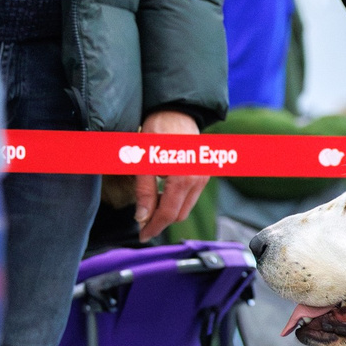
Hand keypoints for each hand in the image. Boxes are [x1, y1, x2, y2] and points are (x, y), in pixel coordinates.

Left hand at [135, 110, 206, 239]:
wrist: (176, 110)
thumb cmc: (158, 131)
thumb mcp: (144, 161)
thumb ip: (144, 192)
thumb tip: (142, 218)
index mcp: (183, 178)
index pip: (168, 214)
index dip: (154, 227)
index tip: (142, 235)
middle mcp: (198, 180)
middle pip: (179, 214)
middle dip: (161, 222)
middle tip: (142, 223)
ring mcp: (203, 177)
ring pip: (186, 207)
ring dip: (169, 212)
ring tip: (150, 210)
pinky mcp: (203, 173)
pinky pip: (190, 196)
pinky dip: (176, 201)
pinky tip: (162, 195)